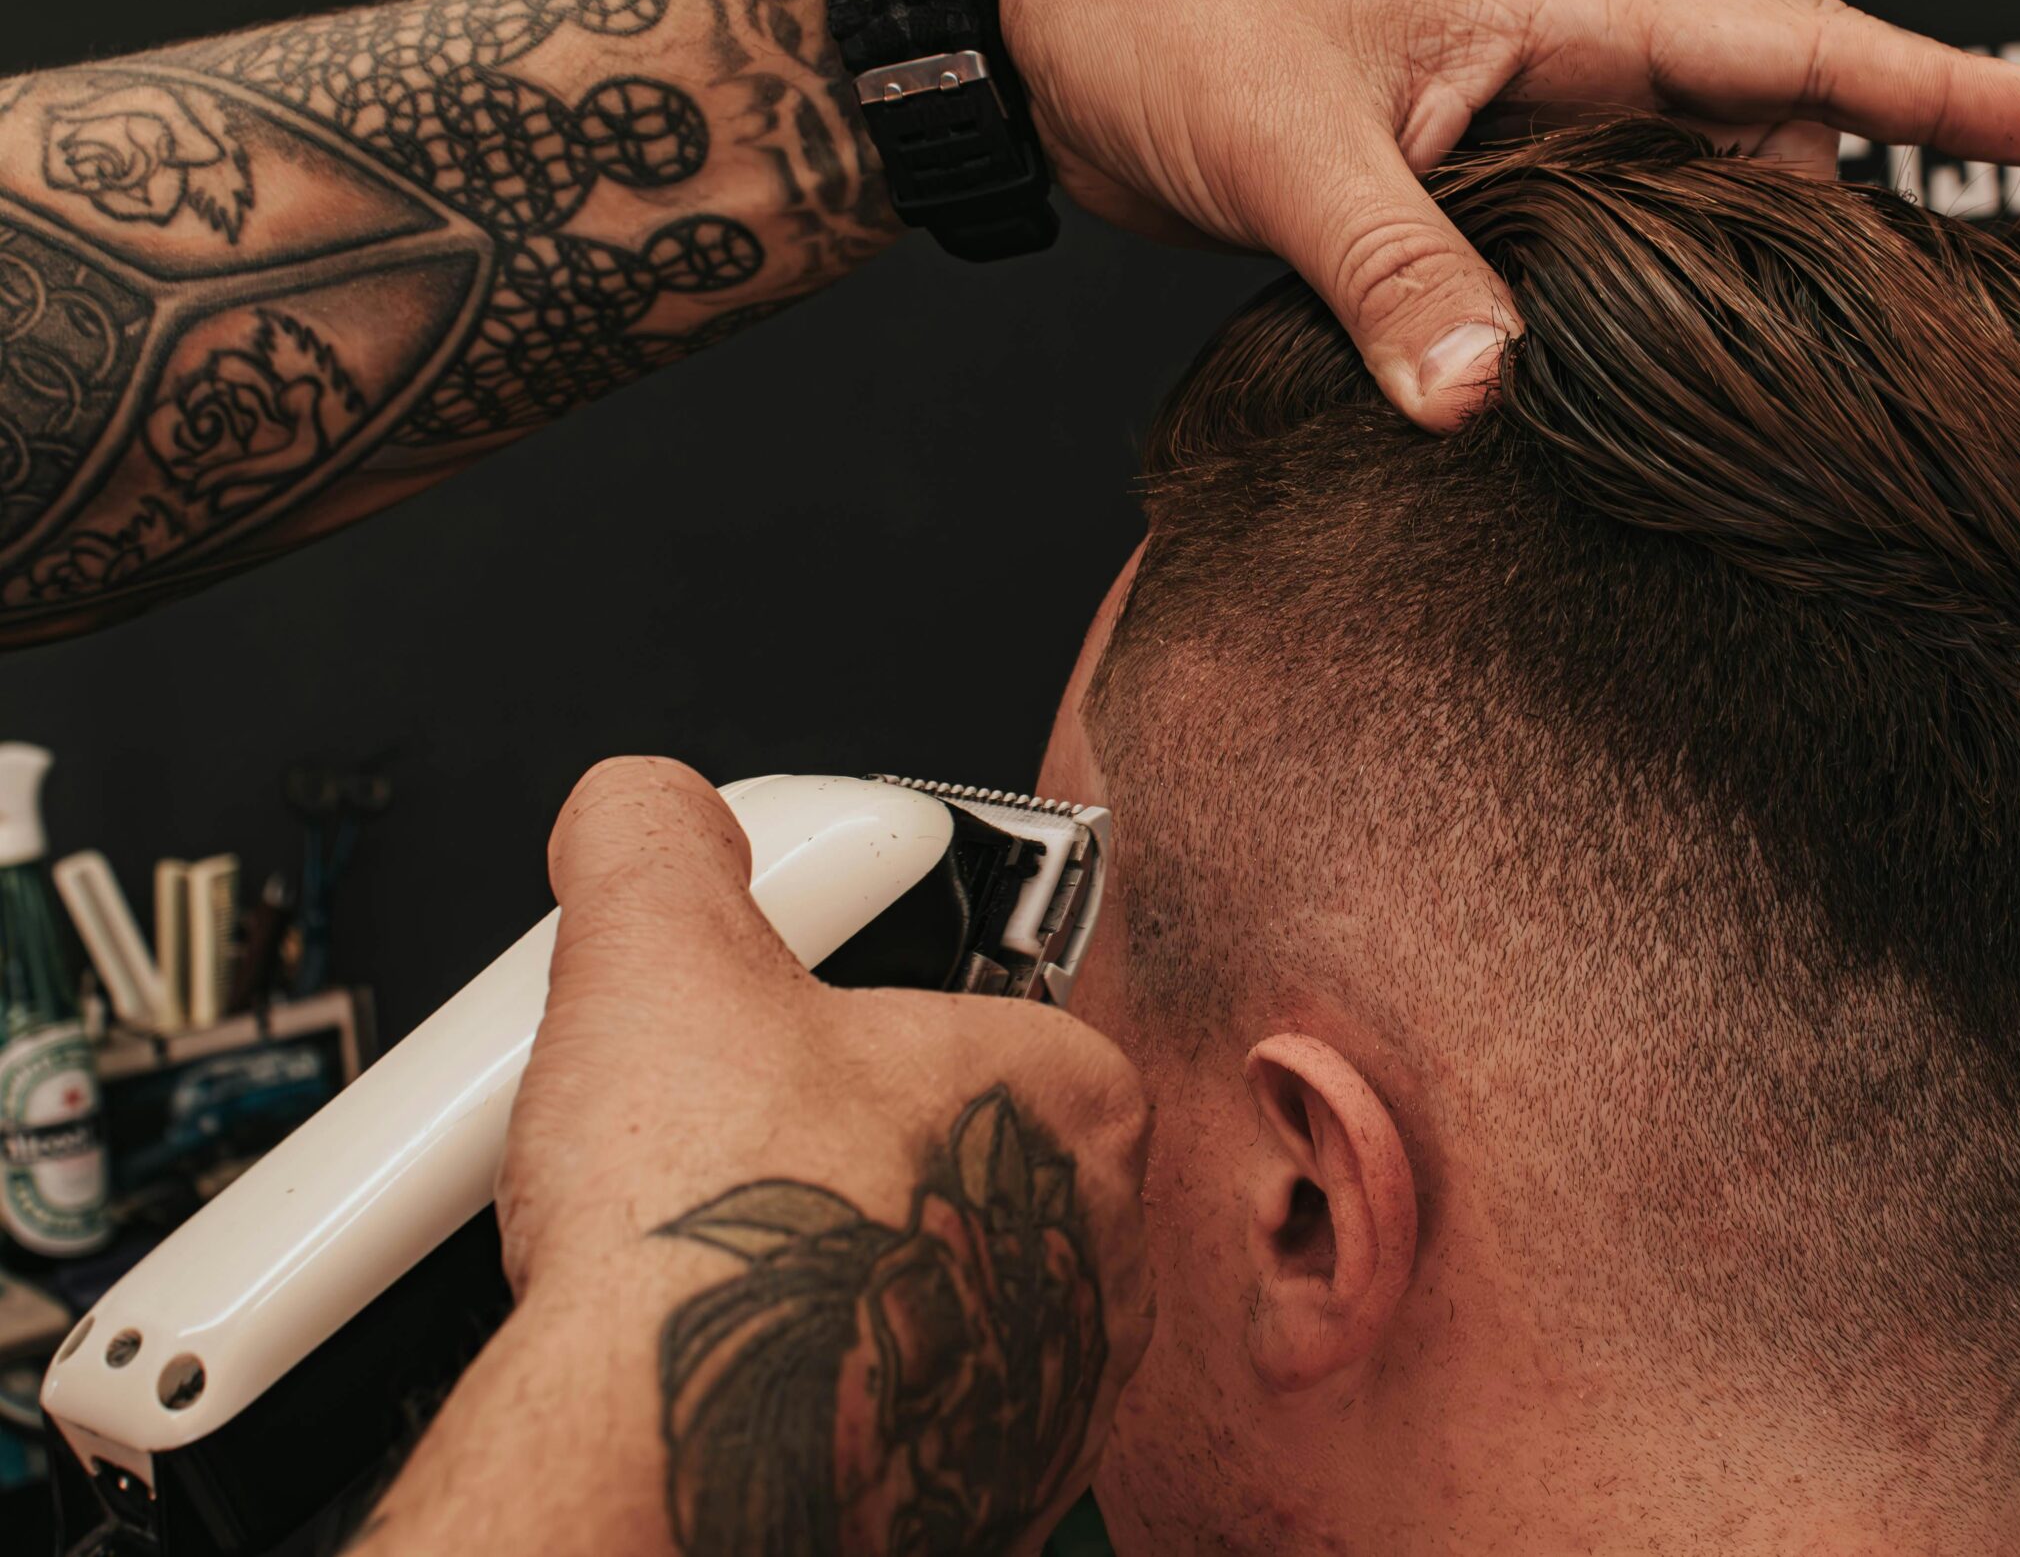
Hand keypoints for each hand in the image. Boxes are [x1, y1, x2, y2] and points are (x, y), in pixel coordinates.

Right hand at [496, 757, 1153, 1551]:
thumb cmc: (711, 1238)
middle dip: (846, 1148)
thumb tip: (646, 803)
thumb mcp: (657, 957)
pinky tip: (759, 1363)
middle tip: (734, 1153)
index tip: (777, 1034)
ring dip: (849, 1265)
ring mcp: (1056, 1381)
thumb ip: (659, 841)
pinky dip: (847, 1379)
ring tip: (735, 1263)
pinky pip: (924, 1402)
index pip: (976, 1008)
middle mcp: (1101, 1246)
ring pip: (940, 1280)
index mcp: (1074, 1094)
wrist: (674, 1461)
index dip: (848, 1012)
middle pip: (953, 1152)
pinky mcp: (997, 1487)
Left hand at [983, 0, 2019, 429]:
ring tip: (1793, 374)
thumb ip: (1402, 275)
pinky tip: (1607, 385)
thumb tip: (1490, 396)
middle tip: (1925, 315)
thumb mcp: (1300, 147)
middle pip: (1741, 144)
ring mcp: (1491, 141)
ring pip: (1647, 217)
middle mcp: (1540, 73)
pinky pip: (1551, 264)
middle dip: (1839, 211)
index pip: (1781, 45)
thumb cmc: (1166, 6)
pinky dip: (1592, 316)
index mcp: (1549, 13)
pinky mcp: (1430, 205)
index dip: (1929, 84)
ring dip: (1708, 281)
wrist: (1045, 18)